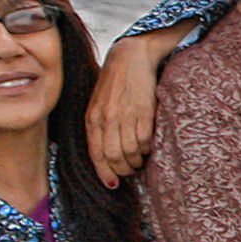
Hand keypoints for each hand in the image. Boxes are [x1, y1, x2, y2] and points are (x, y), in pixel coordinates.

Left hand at [87, 25, 185, 186]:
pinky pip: (144, 140)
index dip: (105, 173)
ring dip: (137, 161)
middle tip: (131, 171)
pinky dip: (147, 149)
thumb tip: (106, 154)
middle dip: (123, 170)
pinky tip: (148, 146)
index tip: (113, 184)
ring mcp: (125, 116)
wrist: (131, 57)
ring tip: (141, 160)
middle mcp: (106, 119)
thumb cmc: (115, 83)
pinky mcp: (143, 112)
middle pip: (114, 157)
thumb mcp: (98, 104)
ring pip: (130, 152)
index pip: (96, 154)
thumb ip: (99, 126)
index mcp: (92, 118)